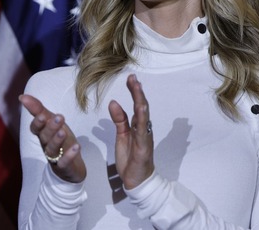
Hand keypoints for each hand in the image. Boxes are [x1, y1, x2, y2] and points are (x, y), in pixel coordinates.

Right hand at [20, 94, 85, 182]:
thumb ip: (38, 109)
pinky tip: (77, 147)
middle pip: (45, 137)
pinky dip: (69, 156)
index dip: (37, 123)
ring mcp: (55, 157)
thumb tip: (23, 96)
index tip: (41, 114)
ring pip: (52, 149)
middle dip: (50, 127)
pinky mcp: (64, 167)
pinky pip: (64, 162)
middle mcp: (46, 145)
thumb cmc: (60, 140)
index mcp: (42, 134)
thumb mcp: (52, 122)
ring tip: (64, 132)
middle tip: (59, 117)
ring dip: (57, 140)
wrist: (71, 167)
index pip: (35, 128)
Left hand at [108, 74, 154, 189]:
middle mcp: (143, 129)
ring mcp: (145, 137)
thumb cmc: (131, 158)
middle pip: (141, 106)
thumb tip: (114, 102)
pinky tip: (141, 108)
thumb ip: (119, 119)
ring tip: (137, 87)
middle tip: (133, 77)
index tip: (130, 78)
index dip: (134, 91)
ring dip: (140, 100)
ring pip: (143, 116)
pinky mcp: (143, 147)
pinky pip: (143, 131)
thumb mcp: (122, 136)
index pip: (136, 105)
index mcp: (137, 126)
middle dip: (137, 92)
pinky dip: (142, 119)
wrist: (136, 180)